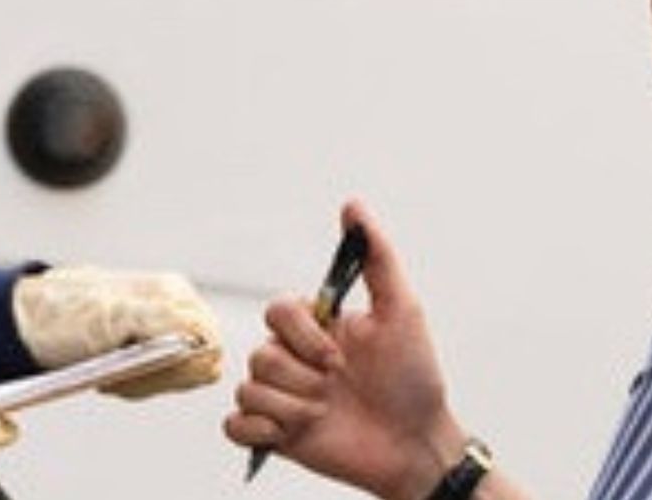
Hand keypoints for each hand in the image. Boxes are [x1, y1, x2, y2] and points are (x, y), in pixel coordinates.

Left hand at [11, 265, 222, 396]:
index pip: (208, 345)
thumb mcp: (109, 317)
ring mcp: (164, 321)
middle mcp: (176, 303)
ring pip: (185, 372)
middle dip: (161, 378)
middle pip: (201, 361)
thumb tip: (198, 334)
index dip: (178, 370)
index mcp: (173, 293)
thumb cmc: (60, 317)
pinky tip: (113, 375)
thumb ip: (160, 320)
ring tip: (111, 374)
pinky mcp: (150, 339)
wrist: (25, 320)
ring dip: (147, 382)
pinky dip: (139, 383)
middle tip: (119, 377)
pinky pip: (166, 375)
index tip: (137, 373)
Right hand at [223, 200, 466, 499]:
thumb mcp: (402, 311)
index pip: (277, 311)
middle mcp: (295, 361)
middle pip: (260, 353)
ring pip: (249, 388)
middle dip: (302, 377)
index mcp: (316, 331)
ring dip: (293, 406)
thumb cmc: (414, 380)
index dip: (303, 336)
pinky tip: (292, 433)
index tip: (339, 358)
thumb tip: (352, 206)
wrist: (417, 446)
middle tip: (336, 389)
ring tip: (326, 416)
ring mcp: (282, 398)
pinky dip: (259, 429)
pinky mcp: (273, 435)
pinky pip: (234, 425)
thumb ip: (377, 257)